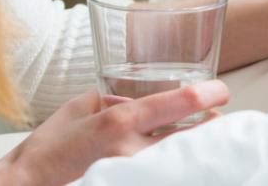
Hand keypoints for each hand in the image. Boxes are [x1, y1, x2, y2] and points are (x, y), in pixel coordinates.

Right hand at [0, 80, 228, 184]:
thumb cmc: (47, 150)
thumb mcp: (78, 109)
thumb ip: (110, 100)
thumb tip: (132, 99)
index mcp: (120, 121)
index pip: (178, 102)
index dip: (206, 94)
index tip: (220, 90)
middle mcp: (132, 150)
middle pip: (192, 137)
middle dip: (212, 127)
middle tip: (220, 120)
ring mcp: (132, 175)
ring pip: (182, 159)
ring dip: (198, 149)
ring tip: (208, 142)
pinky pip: (162, 176)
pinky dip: (176, 168)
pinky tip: (185, 165)